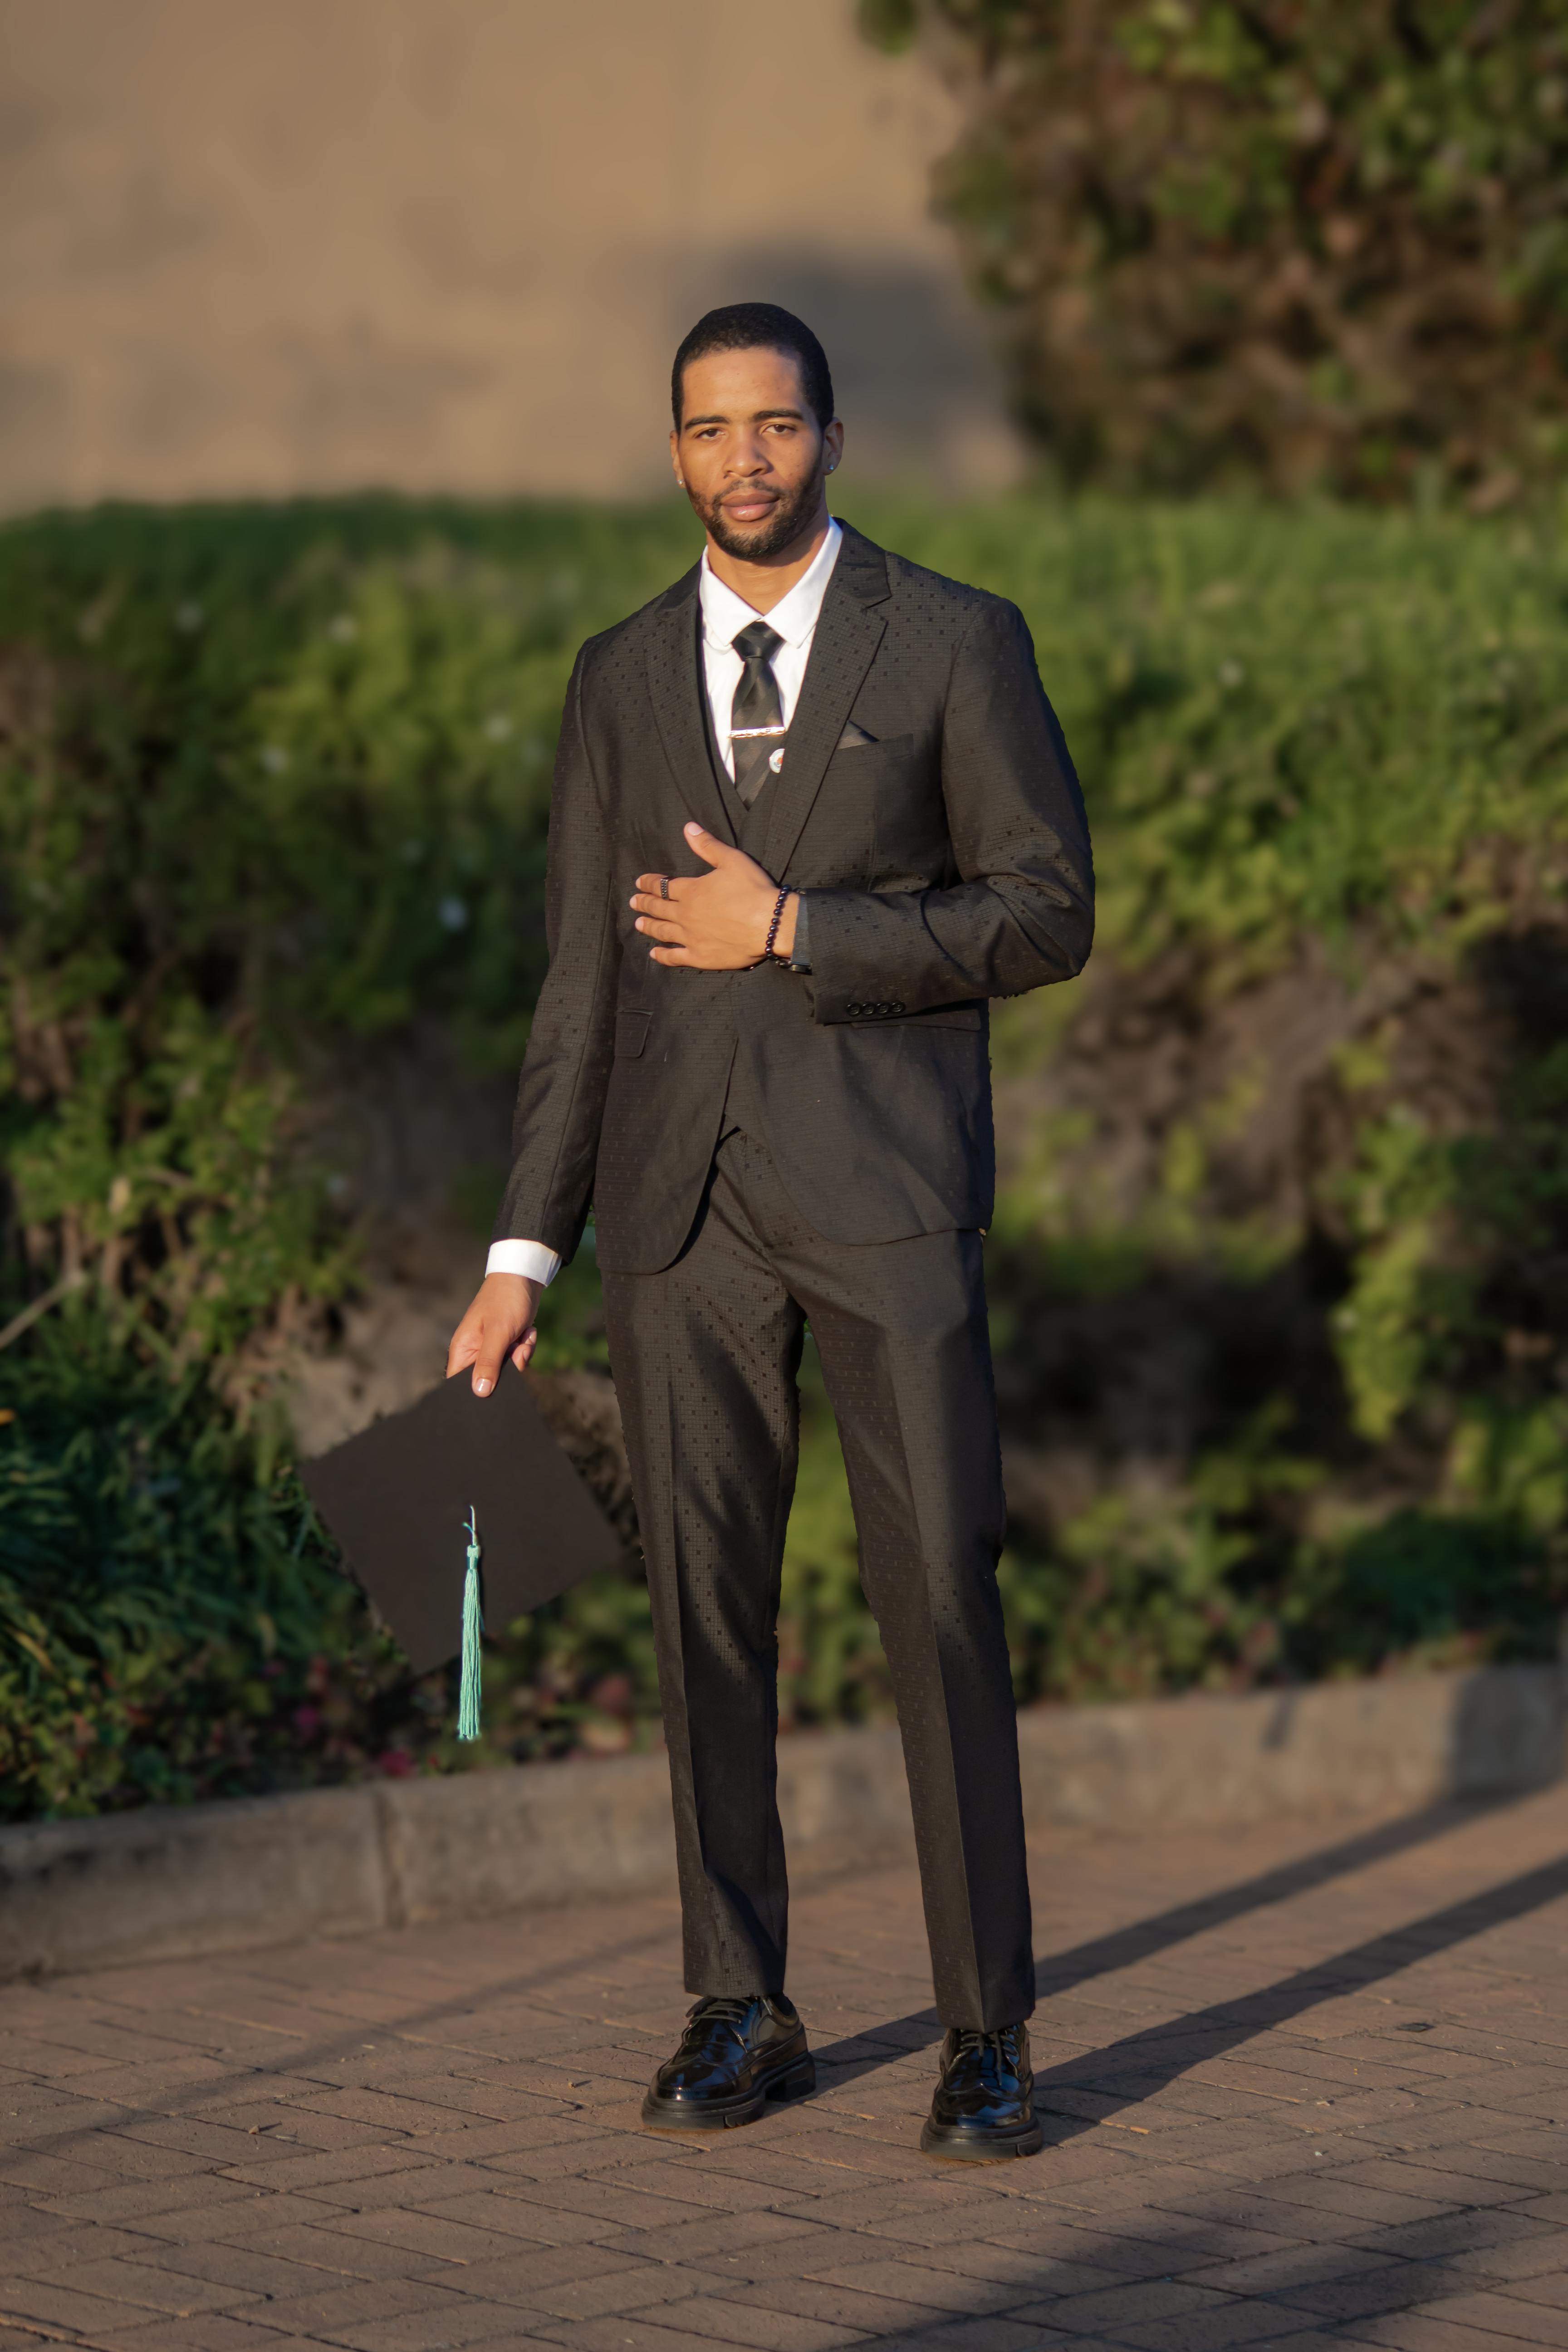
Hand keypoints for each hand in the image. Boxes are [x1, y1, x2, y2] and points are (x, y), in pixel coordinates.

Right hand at [445, 1273, 541, 1395]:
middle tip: (515, 1350)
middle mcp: (475, 1352)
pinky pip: (519, 1359)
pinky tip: (527, 1331)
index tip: (493, 1390)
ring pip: (508, 1370)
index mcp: (463, 1349)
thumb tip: (480, 1392)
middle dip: (507, 1370)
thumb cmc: (505, 1300)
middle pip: (488, 1380)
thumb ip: (488, 1363)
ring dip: (521, 1355)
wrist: (525, 1278)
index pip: (458, 1383)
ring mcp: (492, 1349)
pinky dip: (526, 1346)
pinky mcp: (508, 1345)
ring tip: (522, 1336)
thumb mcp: (498, 1333)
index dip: (473, 1392)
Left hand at [631, 822, 796, 969]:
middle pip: (659, 908)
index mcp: (691, 891)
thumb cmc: (753, 890)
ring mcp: (691, 938)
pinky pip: (675, 957)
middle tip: (633, 902)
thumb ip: (707, 845)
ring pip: (663, 932)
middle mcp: (685, 914)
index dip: (650, 883)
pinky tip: (654, 954)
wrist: (770, 924)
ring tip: (638, 924)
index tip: (639, 882)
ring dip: (649, 927)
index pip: (664, 886)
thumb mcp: (731, 859)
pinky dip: (663, 956)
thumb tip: (688, 828)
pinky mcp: (700, 956)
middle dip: (645, 903)